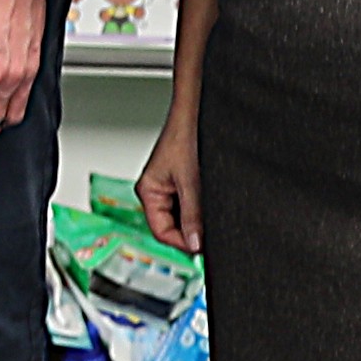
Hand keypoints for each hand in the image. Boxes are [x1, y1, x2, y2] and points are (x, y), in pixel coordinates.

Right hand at [132, 106, 200, 254]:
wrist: (197, 110)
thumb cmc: (186, 134)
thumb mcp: (191, 182)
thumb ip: (193, 215)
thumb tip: (196, 244)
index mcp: (149, 191)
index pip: (161, 231)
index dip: (181, 243)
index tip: (201, 250)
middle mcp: (158, 190)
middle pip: (172, 226)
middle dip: (191, 231)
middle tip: (209, 236)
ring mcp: (172, 186)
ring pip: (184, 216)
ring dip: (197, 219)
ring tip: (211, 214)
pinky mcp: (185, 180)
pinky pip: (192, 203)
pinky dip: (202, 208)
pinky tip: (212, 205)